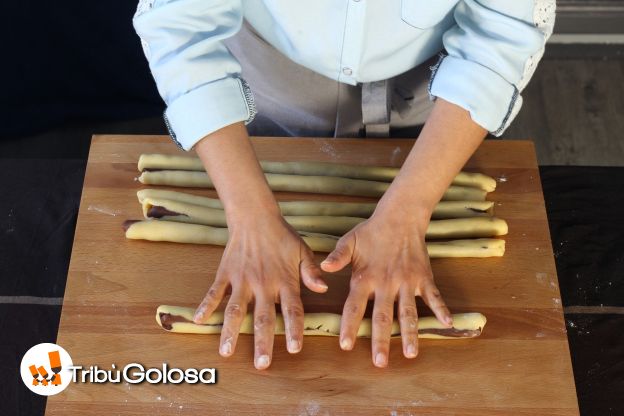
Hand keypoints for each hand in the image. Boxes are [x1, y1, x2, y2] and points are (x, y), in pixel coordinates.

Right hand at [192, 216, 327, 369]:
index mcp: (284, 280)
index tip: (294, 349)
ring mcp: (242, 279)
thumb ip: (311, 272)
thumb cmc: (282, 237)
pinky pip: (214, 292)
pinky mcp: (226, 273)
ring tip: (226, 353)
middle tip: (262, 364)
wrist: (255, 216)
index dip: (294, 330)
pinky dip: (206, 306)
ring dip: (230, 332)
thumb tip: (323, 289)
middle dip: (262, 342)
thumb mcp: (303, 251)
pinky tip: (199, 321)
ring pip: (235, 310)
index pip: (292, 309)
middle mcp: (263, 284)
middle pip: (262, 318)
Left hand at [320, 211, 451, 367]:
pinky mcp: (423, 277)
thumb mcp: (349, 241)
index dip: (349, 326)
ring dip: (409, 333)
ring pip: (408, 312)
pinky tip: (448, 324)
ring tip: (410, 353)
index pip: (354, 306)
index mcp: (365, 277)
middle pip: (382, 317)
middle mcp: (386, 283)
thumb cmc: (371, 232)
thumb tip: (323, 269)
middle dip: (380, 341)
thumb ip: (336, 257)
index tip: (345, 345)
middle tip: (379, 363)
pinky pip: (433, 296)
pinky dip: (441, 309)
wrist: (400, 217)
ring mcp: (407, 281)